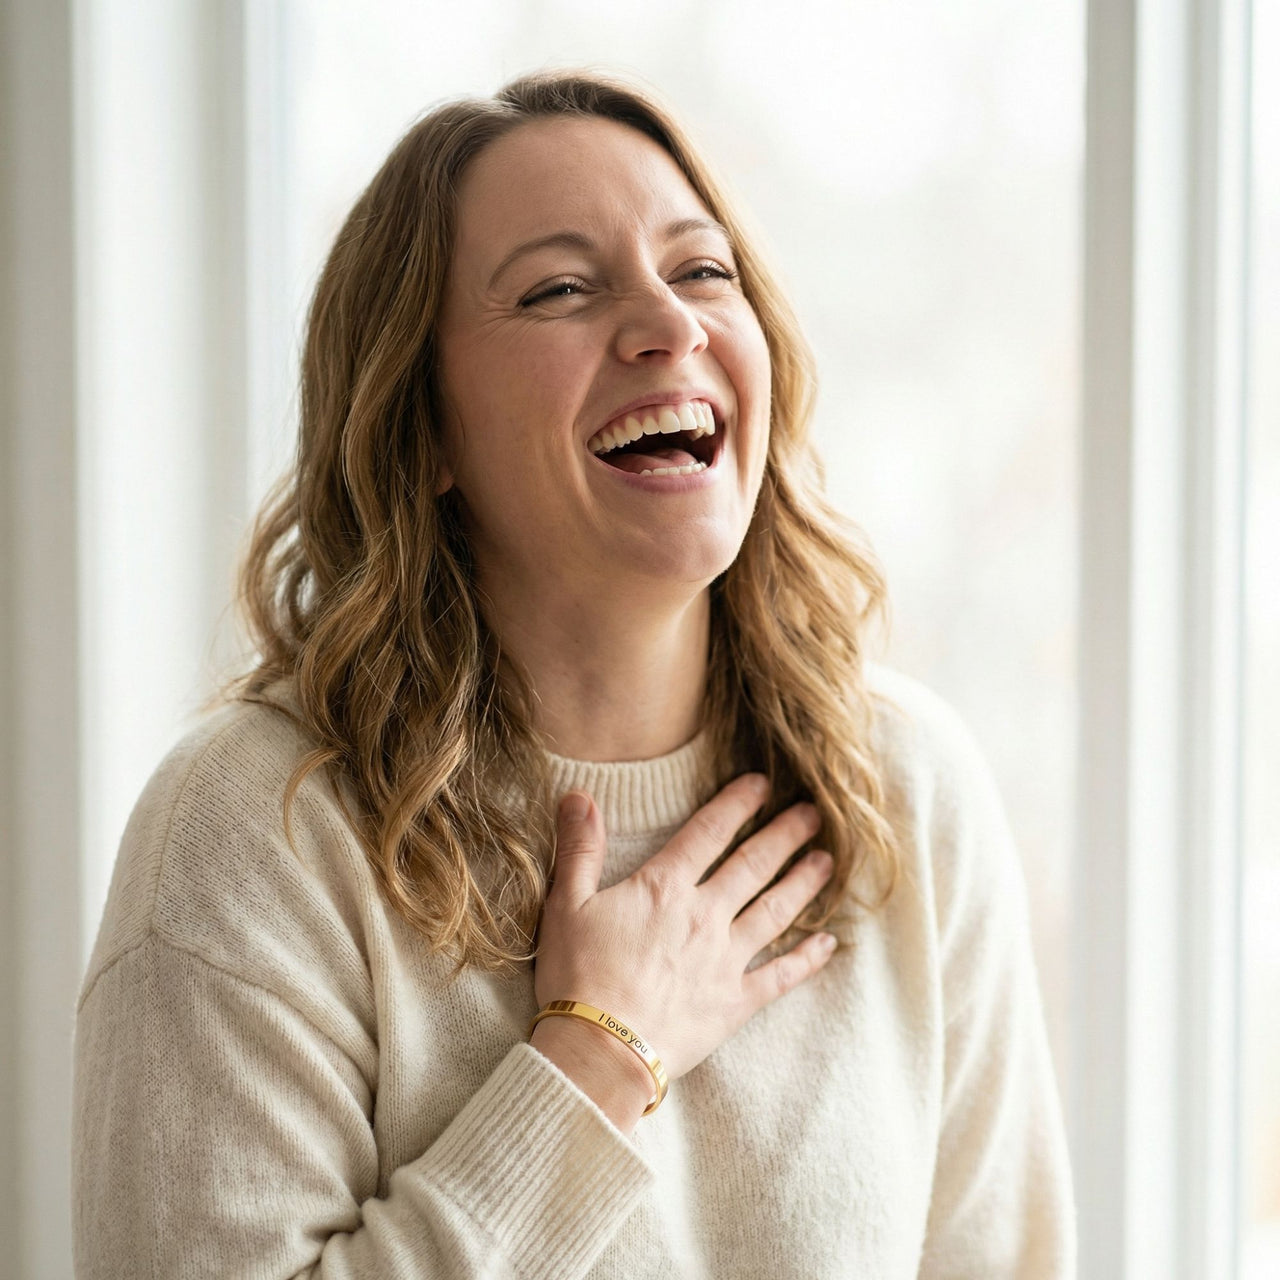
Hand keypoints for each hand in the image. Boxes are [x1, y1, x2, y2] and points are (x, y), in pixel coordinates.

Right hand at [533, 774, 835, 1084]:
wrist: (600, 1052)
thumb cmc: (577, 978)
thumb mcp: (566, 904)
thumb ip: (579, 847)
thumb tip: (577, 794)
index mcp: (664, 888)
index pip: (708, 832)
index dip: (737, 803)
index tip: (762, 783)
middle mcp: (704, 915)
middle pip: (753, 864)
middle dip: (785, 834)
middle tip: (814, 812)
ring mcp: (725, 959)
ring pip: (776, 910)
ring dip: (803, 882)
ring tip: (827, 860)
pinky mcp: (735, 1003)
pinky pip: (781, 975)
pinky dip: (807, 959)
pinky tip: (828, 943)